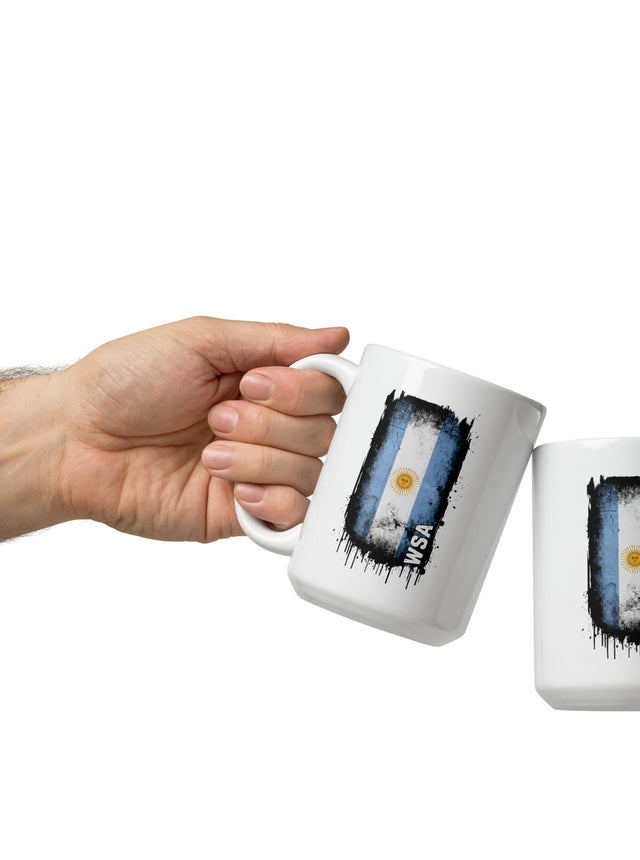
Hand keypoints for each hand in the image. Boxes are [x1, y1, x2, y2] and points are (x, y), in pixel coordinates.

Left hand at [53, 316, 347, 540]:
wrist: (76, 441)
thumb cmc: (123, 384)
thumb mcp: (200, 339)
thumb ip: (275, 339)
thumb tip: (336, 336)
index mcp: (266, 384)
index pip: (328, 391)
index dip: (303, 390)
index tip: (253, 383)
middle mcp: (270, 428)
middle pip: (325, 432)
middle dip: (270, 424)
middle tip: (217, 417)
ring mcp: (261, 473)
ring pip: (310, 472)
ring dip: (258, 459)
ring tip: (208, 453)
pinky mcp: (245, 514)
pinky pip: (294, 515)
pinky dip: (271, 499)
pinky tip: (233, 488)